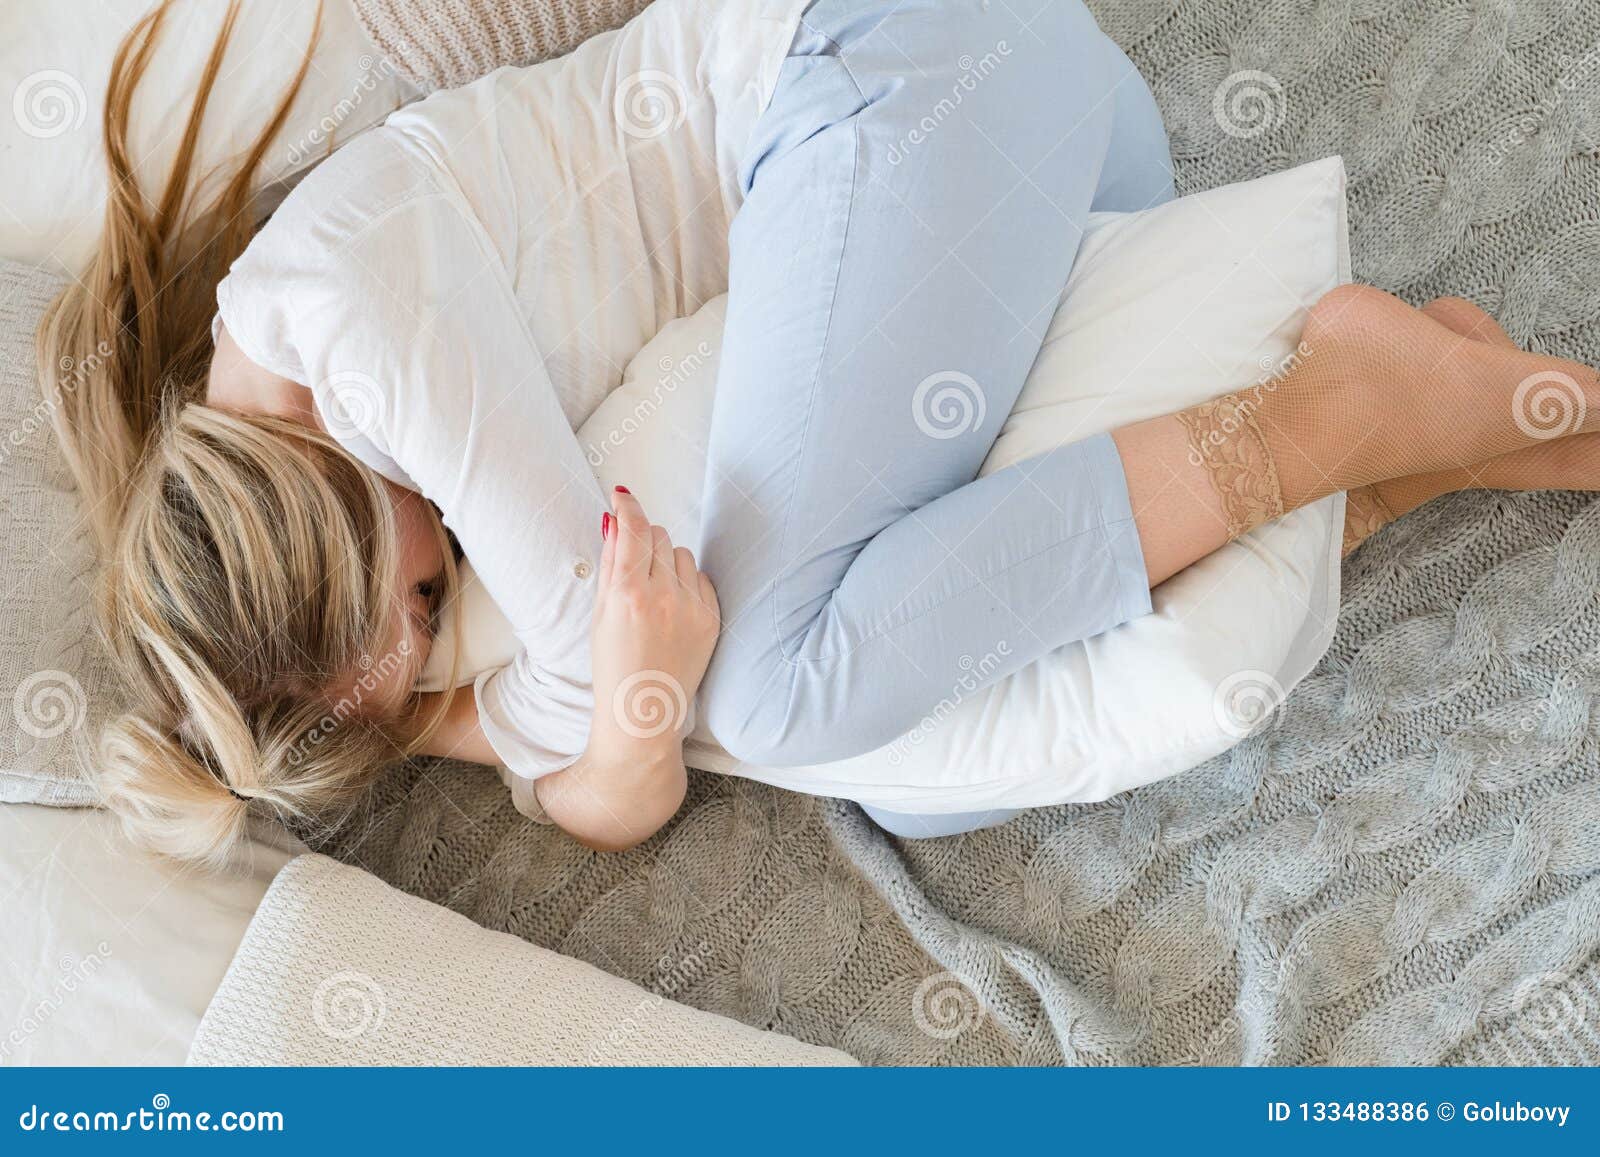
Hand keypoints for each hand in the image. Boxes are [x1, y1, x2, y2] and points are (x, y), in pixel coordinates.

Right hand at [587, 487, 719, 763]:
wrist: (643, 712)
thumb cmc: (613, 665)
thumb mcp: (600, 613)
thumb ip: (610, 564)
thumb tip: (615, 521)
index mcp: (628, 593)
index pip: (631, 528)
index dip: (626, 505)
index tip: (621, 496)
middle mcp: (663, 596)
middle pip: (658, 536)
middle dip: (644, 540)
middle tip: (633, 564)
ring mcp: (692, 608)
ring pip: (682, 554)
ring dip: (667, 562)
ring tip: (654, 593)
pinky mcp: (712, 620)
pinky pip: (702, 579)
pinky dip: (688, 584)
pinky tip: (673, 608)